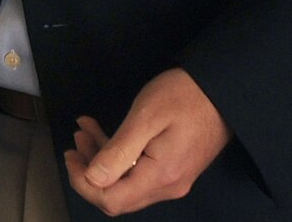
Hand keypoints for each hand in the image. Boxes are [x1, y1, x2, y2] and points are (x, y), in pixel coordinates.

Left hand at [64, 67, 230, 214]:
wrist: (221, 91)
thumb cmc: (184, 97)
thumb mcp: (145, 118)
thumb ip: (119, 151)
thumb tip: (93, 178)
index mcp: (160, 176)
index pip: (111, 200)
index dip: (83, 183)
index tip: (70, 156)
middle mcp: (168, 186)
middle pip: (117, 196)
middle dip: (90, 170)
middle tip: (76, 139)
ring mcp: (173, 180)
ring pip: (126, 183)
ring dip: (102, 159)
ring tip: (86, 130)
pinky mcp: (174, 169)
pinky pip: (139, 172)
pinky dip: (118, 156)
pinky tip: (105, 133)